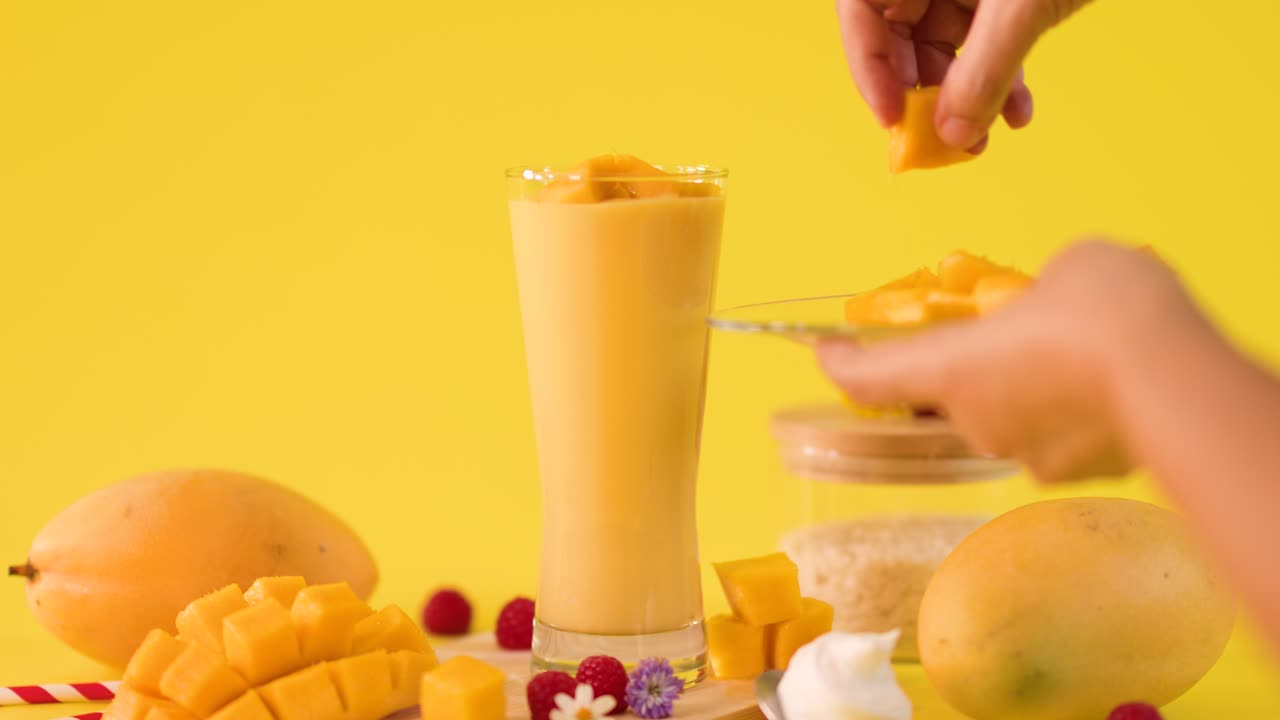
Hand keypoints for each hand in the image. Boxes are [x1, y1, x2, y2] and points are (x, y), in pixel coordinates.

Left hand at [816, 241, 1212, 481]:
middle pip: (943, 399)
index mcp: (950, 368)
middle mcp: (974, 421)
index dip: (842, 365)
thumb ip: (1040, 294)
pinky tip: (1103, 387)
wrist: (1176, 380)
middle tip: (992, 339)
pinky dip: (1065, 414)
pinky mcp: (1074, 474)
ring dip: (1018, 391)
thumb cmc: (1105, 310)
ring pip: (1003, 420)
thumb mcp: (1066, 270)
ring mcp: (1024, 455)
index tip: (825, 352)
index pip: (870, 377)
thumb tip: (1055, 305)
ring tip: (1067, 356)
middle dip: (960, 372)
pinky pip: (1053, 438)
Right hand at [835, 0, 1091, 148]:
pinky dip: (997, 82)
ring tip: (982, 138)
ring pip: (942, 51)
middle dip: (921, 94)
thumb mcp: (1021, 6)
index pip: (861, 10)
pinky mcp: (997, 0)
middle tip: (938, 139)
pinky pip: (982, 48)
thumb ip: (984, 70)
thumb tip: (952, 135)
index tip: (892, 118)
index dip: (868, 67)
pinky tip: (1017, 112)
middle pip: (897, 38)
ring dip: (962, 100)